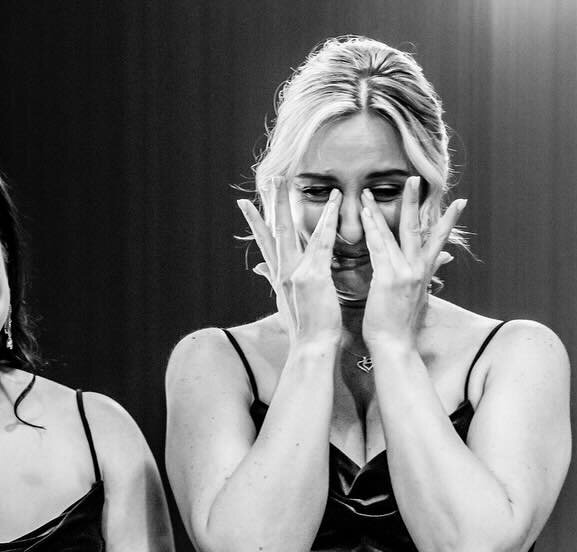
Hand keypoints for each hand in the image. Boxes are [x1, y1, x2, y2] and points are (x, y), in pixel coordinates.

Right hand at [238, 180, 343, 348]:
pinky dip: (326, 222)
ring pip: (291, 231)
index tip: (244, 203)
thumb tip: (259, 270)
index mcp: (279, 277)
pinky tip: (331, 203)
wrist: (311, 348)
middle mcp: (283, 272)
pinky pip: (321, 243)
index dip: (254, 223)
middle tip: (269, 179)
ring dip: (291, 204)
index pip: (264, 244)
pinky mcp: (313, 277)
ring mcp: (296, 273)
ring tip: (290, 181)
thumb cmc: (305, 329)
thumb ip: (274, 282)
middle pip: (273, 231)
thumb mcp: (286, 303)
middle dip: (270, 204)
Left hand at [360, 176, 466, 349]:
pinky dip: (371, 229)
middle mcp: (418, 269)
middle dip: (416, 202)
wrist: (395, 346)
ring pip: (393, 233)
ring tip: (371, 191)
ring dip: (380, 210)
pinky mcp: (388, 278)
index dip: (447, 222)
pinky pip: (378, 247)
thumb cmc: (400, 327)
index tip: (459, 203)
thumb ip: (427, 281)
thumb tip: (436, 272)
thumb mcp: (418, 301)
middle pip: (418, 228)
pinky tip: (364, 215)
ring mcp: (405, 272)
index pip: (437, 241)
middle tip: (415, 178)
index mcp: (425, 273)